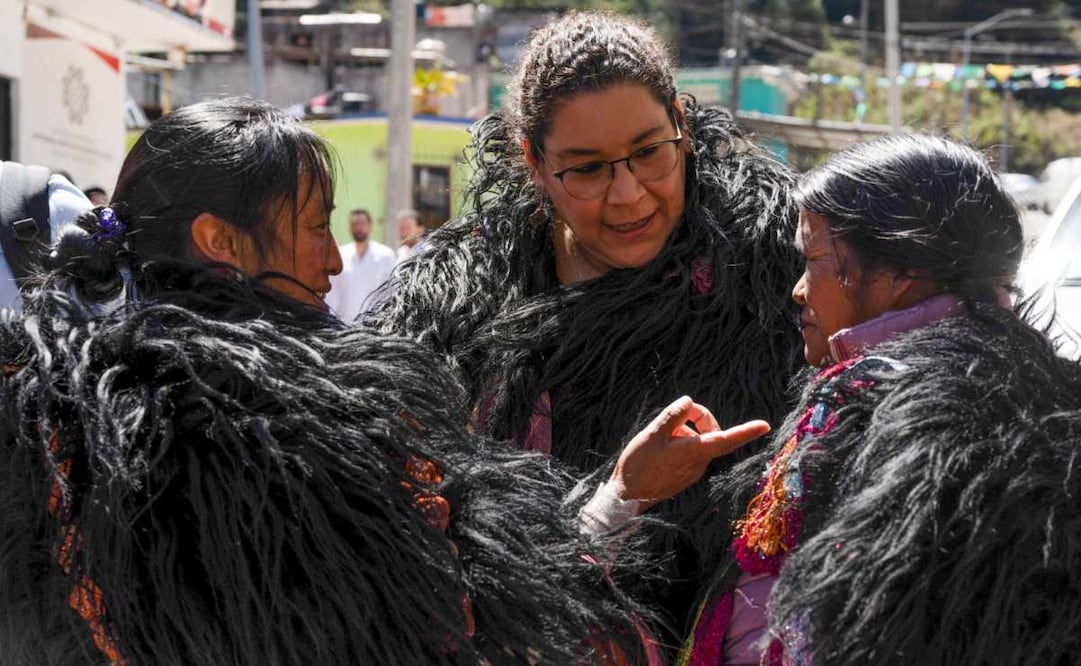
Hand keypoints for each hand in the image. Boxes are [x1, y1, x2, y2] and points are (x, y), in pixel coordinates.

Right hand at [611, 396, 769, 510]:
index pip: (726, 439)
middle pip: (710, 433)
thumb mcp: (652, 434)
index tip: (765, 425)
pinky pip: (689, 453)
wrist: (627, 497)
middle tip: (676, 414)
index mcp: (694, 452)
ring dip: (683, 432)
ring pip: (697, 442)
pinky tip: (659, 448)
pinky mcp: (684, 477)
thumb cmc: (639, 464)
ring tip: (658, 437)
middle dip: (697, 419)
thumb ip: (673, 415)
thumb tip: (689, 401)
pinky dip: (679, 444)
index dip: (746, 431)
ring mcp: (692, 472)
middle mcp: (698, 464)